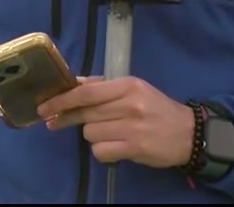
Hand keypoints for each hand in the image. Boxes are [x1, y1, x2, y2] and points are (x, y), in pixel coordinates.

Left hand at [36, 76, 193, 168]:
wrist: (189, 132)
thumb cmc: (156, 108)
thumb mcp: (133, 90)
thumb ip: (103, 87)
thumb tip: (72, 83)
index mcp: (128, 85)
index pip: (87, 92)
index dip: (62, 99)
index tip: (44, 106)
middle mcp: (129, 104)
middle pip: (85, 112)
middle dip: (65, 117)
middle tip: (52, 122)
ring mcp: (132, 127)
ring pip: (90, 133)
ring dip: (92, 135)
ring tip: (108, 133)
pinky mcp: (135, 148)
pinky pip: (101, 151)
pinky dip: (102, 151)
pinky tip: (114, 147)